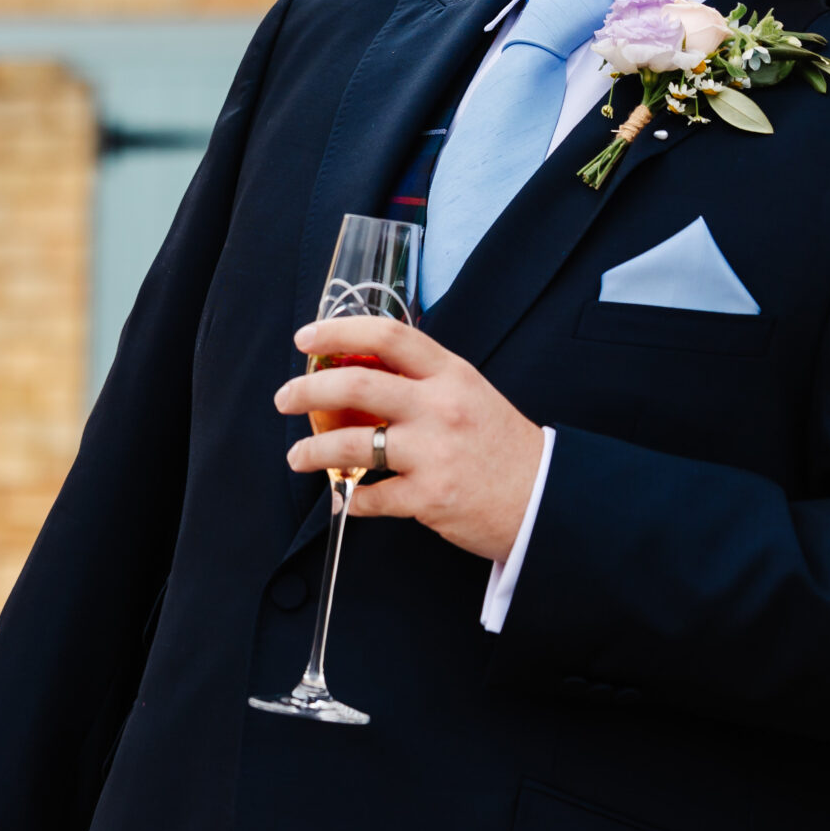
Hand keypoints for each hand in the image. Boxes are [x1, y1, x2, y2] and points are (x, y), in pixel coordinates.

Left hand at [274, 315, 545, 561]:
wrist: (545, 498)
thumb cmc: (500, 445)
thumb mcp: (467, 392)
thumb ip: (420, 380)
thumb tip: (356, 371)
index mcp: (449, 374)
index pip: (387, 336)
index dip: (338, 331)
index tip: (306, 339)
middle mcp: (440, 407)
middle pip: (356, 384)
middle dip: (307, 390)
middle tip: (284, 398)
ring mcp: (434, 452)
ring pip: (353, 444)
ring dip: (313, 451)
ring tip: (297, 456)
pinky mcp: (430, 496)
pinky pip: (372, 497)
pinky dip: (353, 499)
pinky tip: (348, 498)